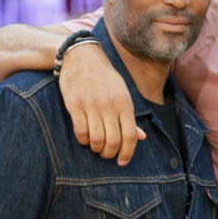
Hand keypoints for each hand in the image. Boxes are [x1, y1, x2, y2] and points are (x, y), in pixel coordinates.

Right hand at [60, 43, 145, 165]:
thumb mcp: (122, 93)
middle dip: (110, 154)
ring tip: (96, 147)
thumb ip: (130, 117)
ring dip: (96, 149)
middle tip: (106, 155)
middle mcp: (110, 105)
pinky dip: (83, 140)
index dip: (128, 152)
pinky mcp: (75, 105)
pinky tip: (85, 137)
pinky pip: (81, 132)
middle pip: (113, 141)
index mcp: (125, 103)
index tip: (122, 161)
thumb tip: (141, 137)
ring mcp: (92, 105)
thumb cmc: (105, 77)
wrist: (82, 57)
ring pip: (96, 140)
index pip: (131, 135)